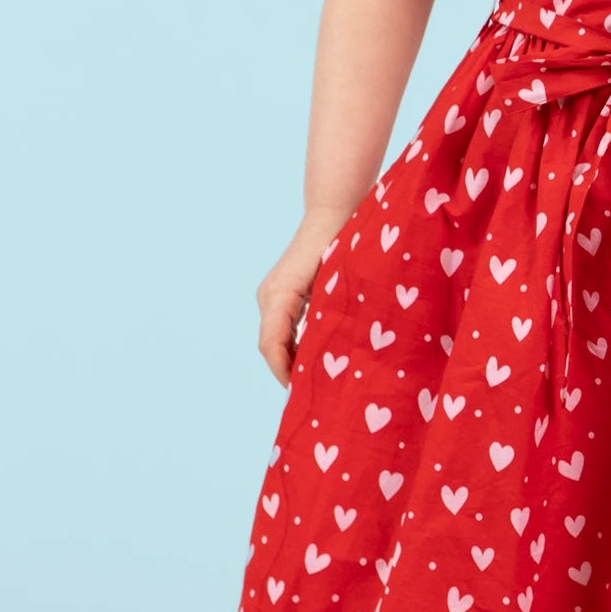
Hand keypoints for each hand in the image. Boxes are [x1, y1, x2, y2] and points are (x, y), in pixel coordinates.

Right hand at [256, 204, 354, 386]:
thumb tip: (325, 357)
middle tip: (311, 397)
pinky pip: (281, 328)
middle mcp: (268, 296)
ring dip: (290, 361)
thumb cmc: (342, 246)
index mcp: (280, 296)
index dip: (284, 373)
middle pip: (270, 347)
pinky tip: (312, 360)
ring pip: (274, 339)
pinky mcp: (281, 293)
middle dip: (287, 373)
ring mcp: (271, 293)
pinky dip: (292, 347)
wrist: (333, 213)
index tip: (301, 394)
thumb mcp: (337, 287)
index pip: (272, 346)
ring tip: (312, 384)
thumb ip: (329, 319)